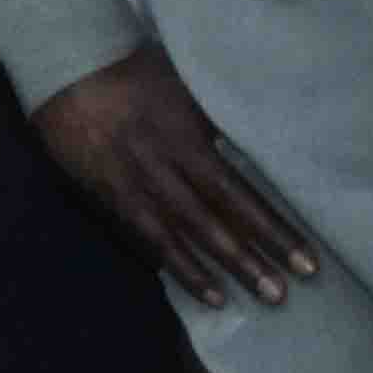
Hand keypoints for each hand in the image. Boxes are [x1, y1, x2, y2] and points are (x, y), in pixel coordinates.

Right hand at [32, 48, 320, 308]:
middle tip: (282, 294)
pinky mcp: (113, 199)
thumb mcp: (187, 86)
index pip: (236, 193)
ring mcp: (135, 188)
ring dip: (217, 271)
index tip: (304, 258)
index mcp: (186, 138)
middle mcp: (163, 169)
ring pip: (181, 238)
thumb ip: (221, 118)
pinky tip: (207, 291)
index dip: (270, 228)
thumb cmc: (137, 73)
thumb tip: (267, 140)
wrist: (69, 73)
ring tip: (252, 298)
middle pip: (212, 222)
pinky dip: (179, 266)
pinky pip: (150, 239)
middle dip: (249, 260)